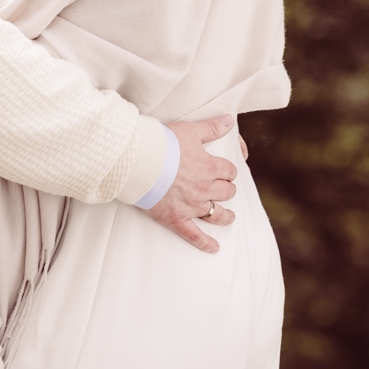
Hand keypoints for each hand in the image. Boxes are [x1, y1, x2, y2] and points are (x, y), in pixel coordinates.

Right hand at [145, 115, 238, 252]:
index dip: (228, 170)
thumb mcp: (190, 130)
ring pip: (216, 214)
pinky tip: (214, 248)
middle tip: (224, 189)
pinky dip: (205, 243)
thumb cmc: (162, 144)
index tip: (225, 171)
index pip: (229, 171)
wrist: (139, 161)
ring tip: (229, 217)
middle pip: (226, 192)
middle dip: (227, 189)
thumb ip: (211, 127)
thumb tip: (229, 121)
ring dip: (225, 215)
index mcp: (209, 167)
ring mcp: (191, 206)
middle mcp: (204, 188)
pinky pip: (194, 234)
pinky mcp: (176, 219)